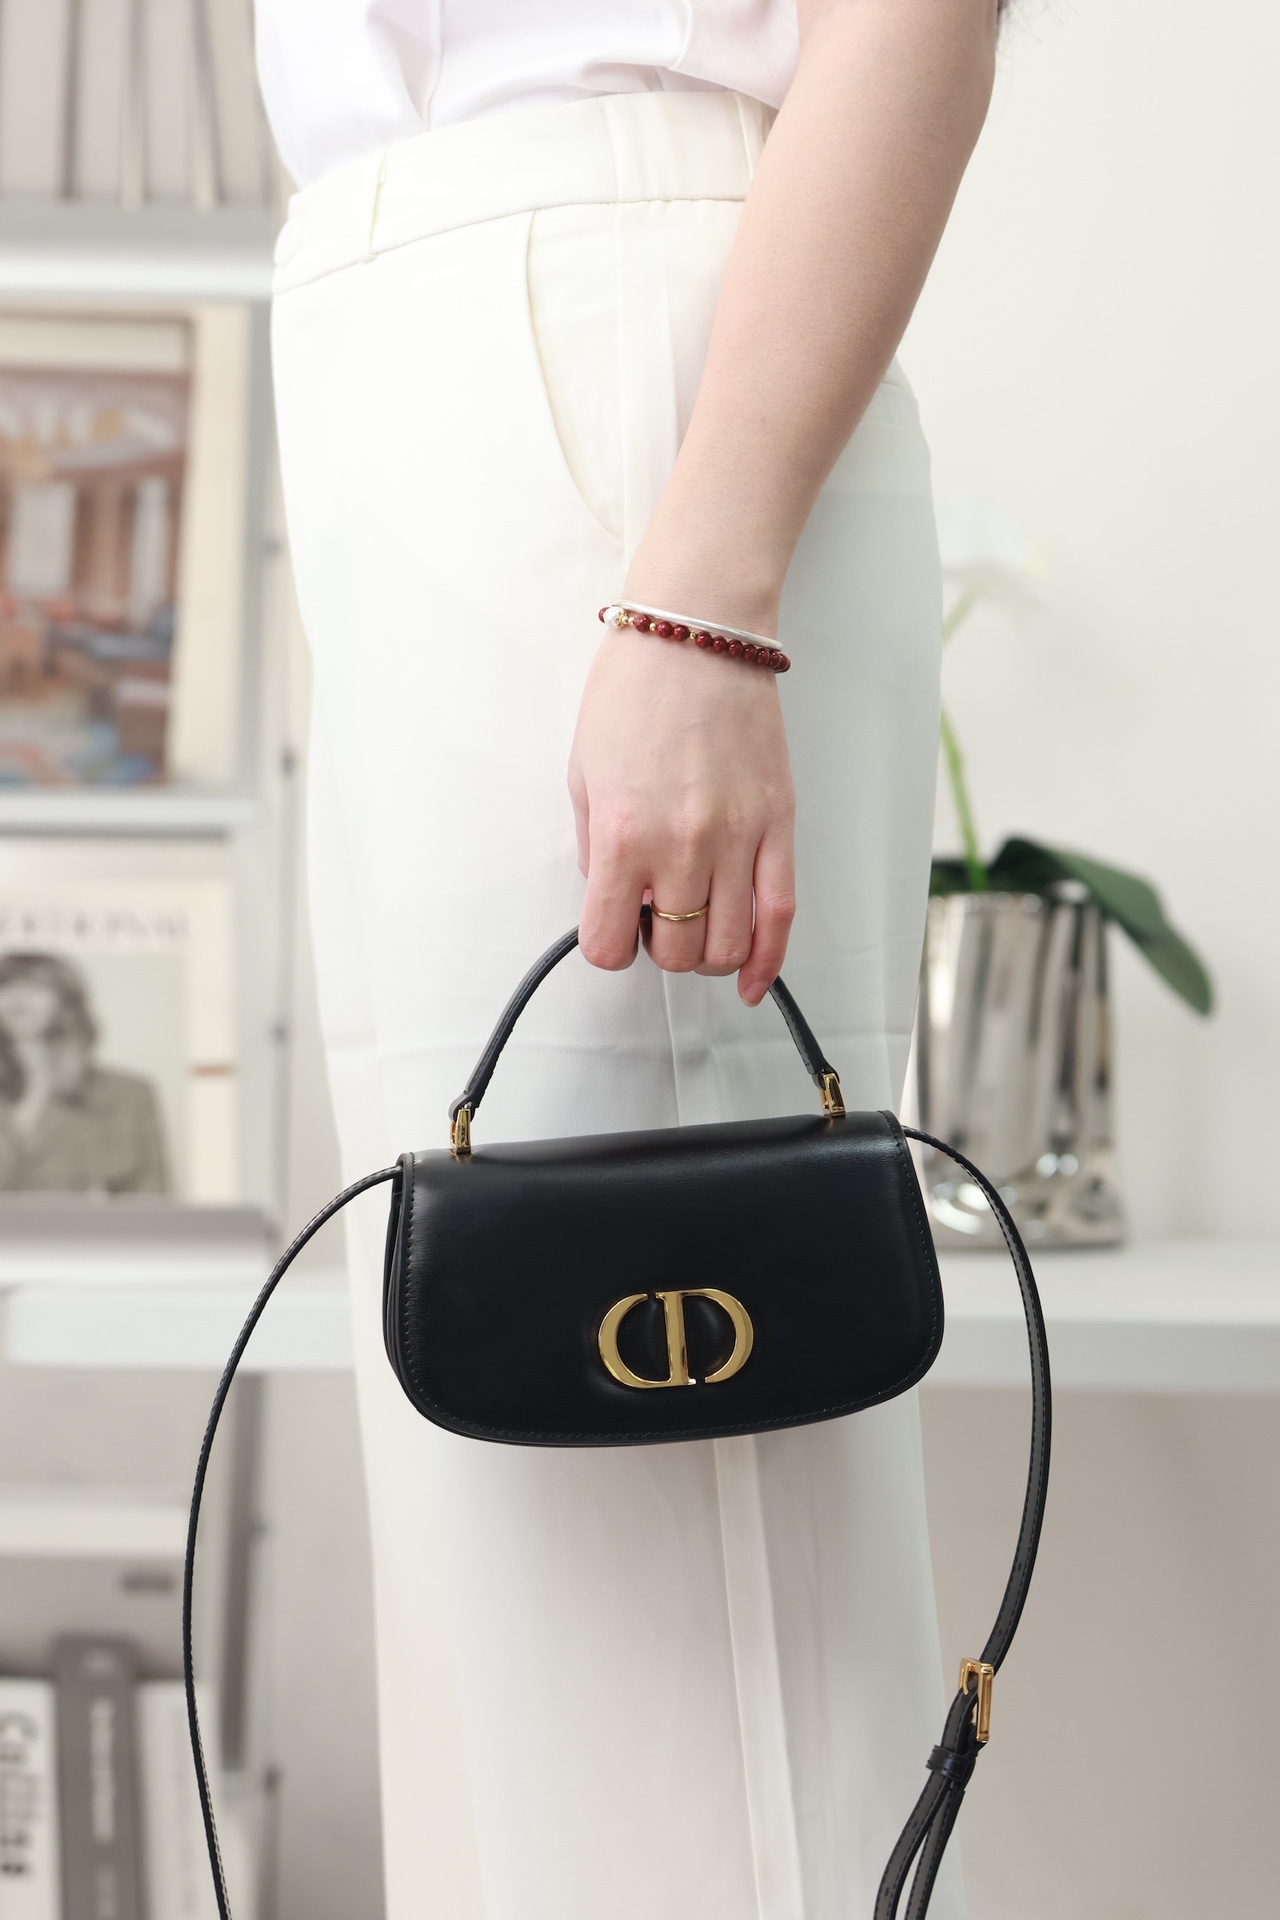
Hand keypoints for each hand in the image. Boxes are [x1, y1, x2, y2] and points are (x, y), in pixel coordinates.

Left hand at [568, 626, 795, 1005]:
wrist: (696, 634)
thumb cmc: (634, 691)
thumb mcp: (582, 774)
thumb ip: (594, 847)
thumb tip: (615, 897)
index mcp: (621, 834)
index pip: (609, 944)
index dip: (608, 945)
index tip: (613, 928)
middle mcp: (681, 846)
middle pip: (673, 952)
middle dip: (658, 948)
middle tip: (655, 917)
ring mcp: (737, 839)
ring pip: (727, 946)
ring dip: (706, 954)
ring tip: (697, 928)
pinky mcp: (779, 826)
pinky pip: (780, 916)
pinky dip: (767, 961)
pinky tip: (752, 981)